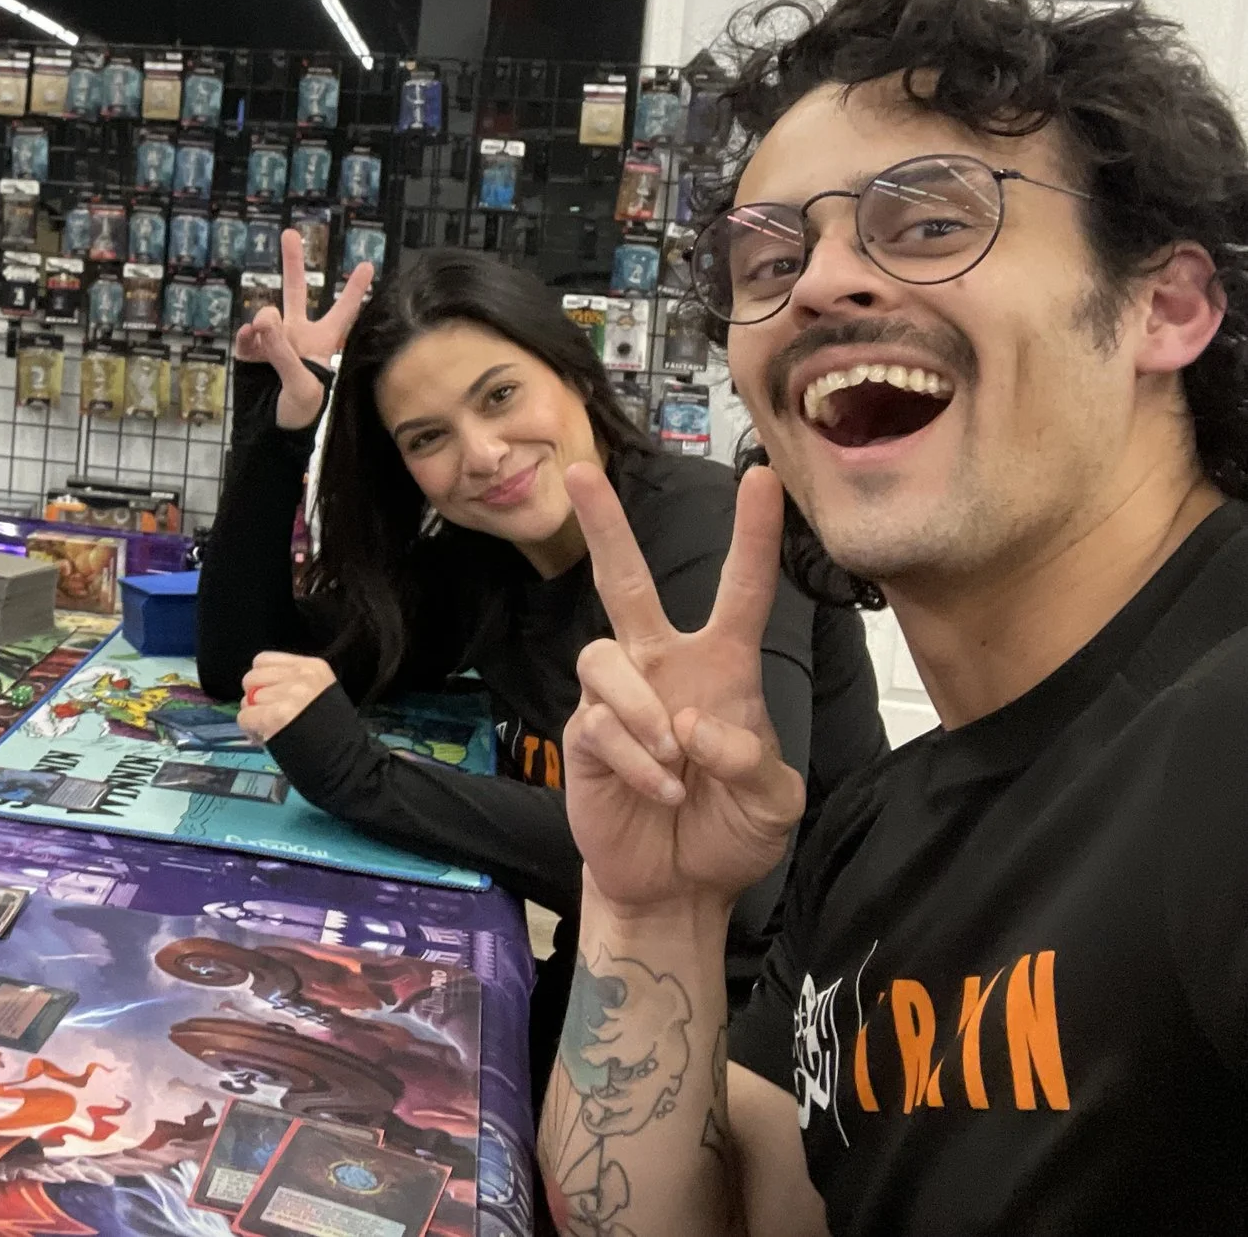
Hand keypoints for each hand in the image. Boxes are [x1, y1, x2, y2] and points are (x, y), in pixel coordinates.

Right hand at [231, 228, 374, 429]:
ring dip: (264, 321)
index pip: (343, 312)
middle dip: (293, 262)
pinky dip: (246, 338)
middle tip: (290, 233)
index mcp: (322, 343)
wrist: (269, 433)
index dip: (355, 289)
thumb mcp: (302, 385)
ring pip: (265, 313)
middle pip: (297, 291)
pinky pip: (246, 336)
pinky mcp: (250, 352)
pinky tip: (249, 342)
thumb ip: (283, 350)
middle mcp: (298, 335)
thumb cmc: (300, 414)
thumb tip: (262, 316)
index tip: (368, 264)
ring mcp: (272, 341)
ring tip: (261, 335)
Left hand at [237, 652, 336, 743]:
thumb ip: (292, 684)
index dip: (260, 680)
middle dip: (254, 698)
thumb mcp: (321, 693)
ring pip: (247, 700)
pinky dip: (250, 730)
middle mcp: (300, 676)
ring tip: (268, 730)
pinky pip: (245, 717)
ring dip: (254, 716)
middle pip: (251, 678)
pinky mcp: (276, 716)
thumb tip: (256, 691)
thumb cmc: (334, 733)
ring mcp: (289, 695)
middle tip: (266, 716)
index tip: (269, 696)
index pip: (263, 660)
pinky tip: (263, 738)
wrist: (347, 762)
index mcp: (312, 667)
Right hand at [560, 462, 805, 915]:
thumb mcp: (776, 803)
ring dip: (642, 708)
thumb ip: (753, 762)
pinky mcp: (585, 735)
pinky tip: (664, 790)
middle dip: (605, 525)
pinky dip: (638, 759)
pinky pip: (599, 723)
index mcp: (723, 669)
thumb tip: (695, 722)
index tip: (760, 477)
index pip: (742, 592)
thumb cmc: (732, 830)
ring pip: (602, 655)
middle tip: (580, 470)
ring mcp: (618, 700)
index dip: (753, 536)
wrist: (679, 886)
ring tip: (676, 760)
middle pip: (626, 582)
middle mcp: (663, 668)